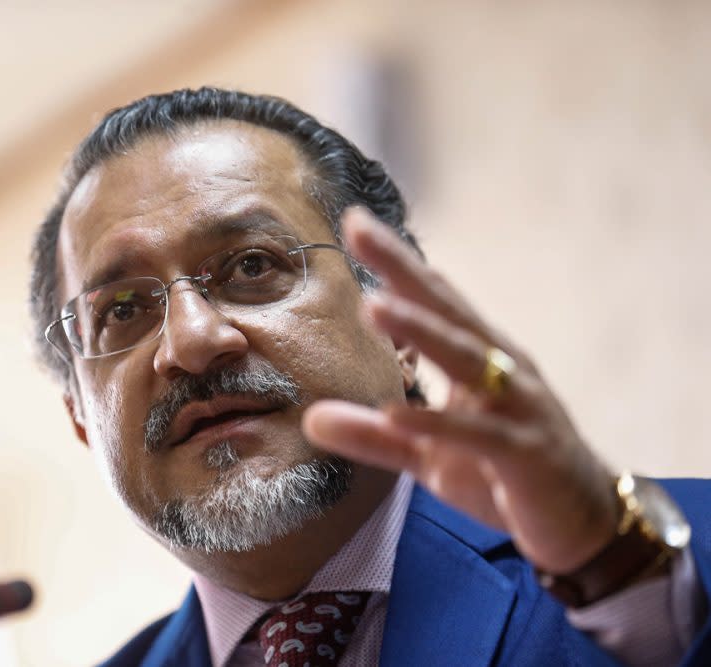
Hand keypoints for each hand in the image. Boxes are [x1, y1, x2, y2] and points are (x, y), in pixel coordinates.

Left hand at [302, 207, 617, 573]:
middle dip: (402, 269)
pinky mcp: (526, 452)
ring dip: (420, 331)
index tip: (352, 221)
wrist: (585, 521)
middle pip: (446, 310)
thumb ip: (374, 435)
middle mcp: (501, 369)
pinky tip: (396, 412)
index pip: (432, 301)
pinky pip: (477, 434)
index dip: (395, 263)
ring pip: (465, 359)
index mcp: (479, 359)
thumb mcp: (429, 454)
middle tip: (359, 230)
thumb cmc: (504, 473)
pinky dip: (438, 423)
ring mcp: (519, 406)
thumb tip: (310, 418)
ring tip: (374, 305)